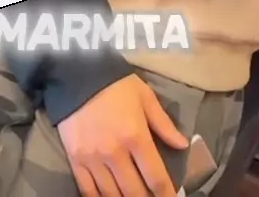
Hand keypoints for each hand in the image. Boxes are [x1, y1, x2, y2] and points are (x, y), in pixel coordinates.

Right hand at [58, 74, 188, 195]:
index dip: (166, 194)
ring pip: (111, 195)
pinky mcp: (75, 159)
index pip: (155, 177)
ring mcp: (93, 158)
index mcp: (136, 136)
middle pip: (134, 192)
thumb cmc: (116, 84)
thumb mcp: (145, 97)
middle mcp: (115, 153)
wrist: (78, 74)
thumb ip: (164, 124)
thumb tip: (183, 145)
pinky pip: (87, 190)